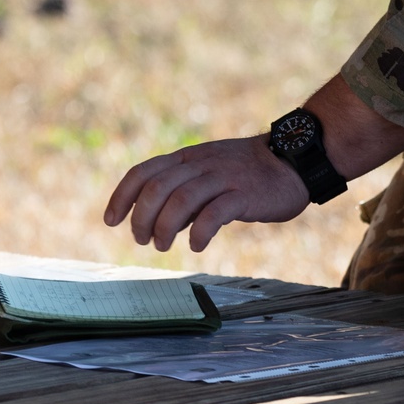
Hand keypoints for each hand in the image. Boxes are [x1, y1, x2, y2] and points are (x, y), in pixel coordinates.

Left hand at [104, 134, 308, 252]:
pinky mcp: (244, 194)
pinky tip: (196, 245)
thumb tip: (156, 224)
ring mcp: (223, 177)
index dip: (122, 196)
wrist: (293, 161)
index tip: (111, 220)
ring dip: (164, 227)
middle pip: (157, 187)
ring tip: (162, 245)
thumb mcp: (208, 175)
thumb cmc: (247, 174)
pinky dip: (199, 231)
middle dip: (141, 217)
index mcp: (188, 158)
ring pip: (181, 199)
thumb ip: (183, 194)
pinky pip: (215, 212)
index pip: (144, 172)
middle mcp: (201, 164)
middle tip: (142, 240)